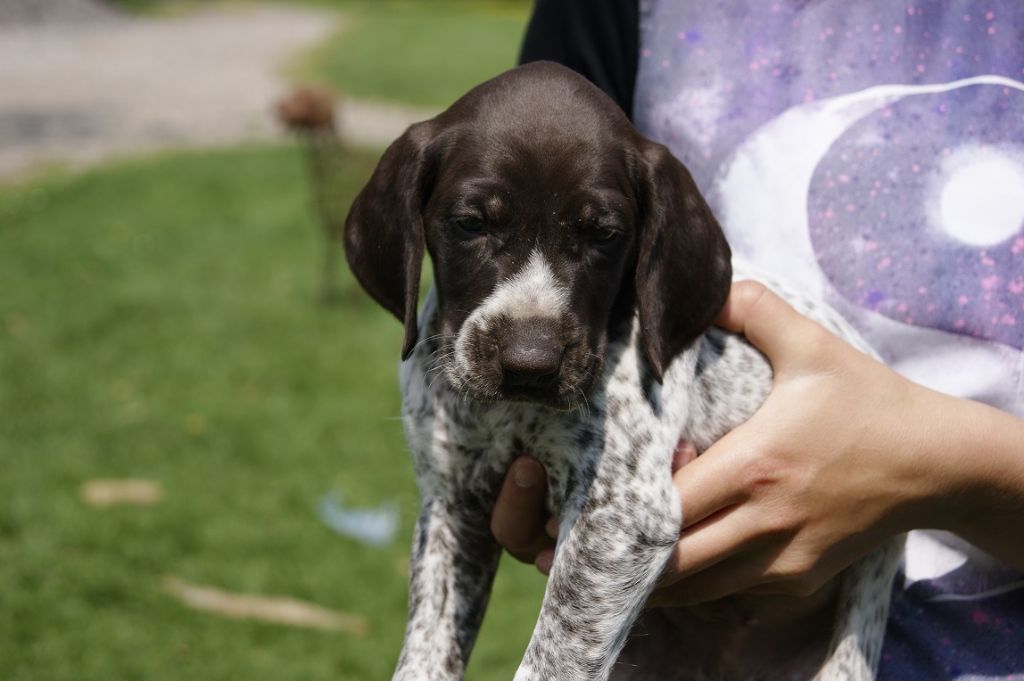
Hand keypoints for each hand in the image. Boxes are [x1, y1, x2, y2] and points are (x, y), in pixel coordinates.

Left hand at [491, 281, 1023, 596]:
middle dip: (610, 557)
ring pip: (691, 589)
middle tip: (561, 536)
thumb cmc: (867, 399)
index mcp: (755, 465)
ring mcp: (781, 561)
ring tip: (598, 548)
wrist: (935, 462)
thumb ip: (749, 308)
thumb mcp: (811, 343)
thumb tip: (696, 290)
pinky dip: (687, 580)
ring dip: (643, 574)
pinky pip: (724, 591)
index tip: (564, 507)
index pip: (664, 507)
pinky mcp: (795, 580)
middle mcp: (764, 524)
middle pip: (667, 564)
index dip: (609, 514)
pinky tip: (661, 553)